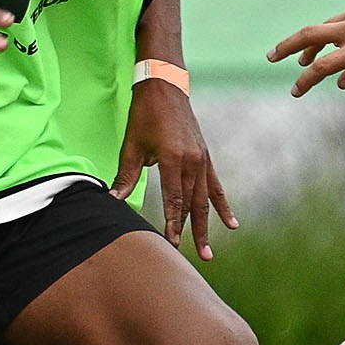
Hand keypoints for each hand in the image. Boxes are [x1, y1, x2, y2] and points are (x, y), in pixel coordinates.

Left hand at [112, 77, 238, 259]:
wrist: (165, 87)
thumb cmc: (145, 115)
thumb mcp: (132, 145)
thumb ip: (126, 176)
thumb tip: (112, 201)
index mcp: (174, 158)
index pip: (174, 199)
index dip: (173, 222)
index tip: (172, 243)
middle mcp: (193, 161)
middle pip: (193, 204)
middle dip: (194, 232)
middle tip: (200, 257)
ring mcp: (203, 160)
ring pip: (206, 200)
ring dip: (207, 226)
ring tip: (209, 251)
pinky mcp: (206, 157)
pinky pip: (216, 187)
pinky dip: (223, 206)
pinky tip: (232, 225)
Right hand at [268, 0, 344, 95]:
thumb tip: (340, 81)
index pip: (322, 69)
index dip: (305, 81)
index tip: (295, 91)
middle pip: (307, 36)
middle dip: (285, 47)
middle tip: (270, 57)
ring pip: (322, 28)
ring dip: (309, 44)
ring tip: (303, 57)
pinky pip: (342, 20)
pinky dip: (336, 32)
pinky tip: (344, 39)